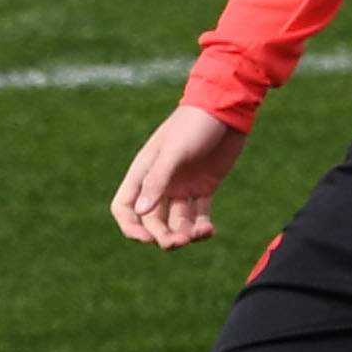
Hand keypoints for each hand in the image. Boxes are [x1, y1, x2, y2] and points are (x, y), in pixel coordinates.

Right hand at [111, 102, 246, 246]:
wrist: (226, 109)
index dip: (130, 226)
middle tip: (179, 242)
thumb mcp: (174, 152)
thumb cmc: (193, 125)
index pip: (125, 207)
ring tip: (201, 232)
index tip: (146, 238)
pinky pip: (199, 216)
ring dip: (185, 233)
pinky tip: (209, 230)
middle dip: (163, 235)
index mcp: (144, 172)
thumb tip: (141, 211)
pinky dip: (202, 227)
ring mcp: (182, 187)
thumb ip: (157, 180)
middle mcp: (160, 183)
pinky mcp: (203, 187)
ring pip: (177, 222)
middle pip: (152, 220)